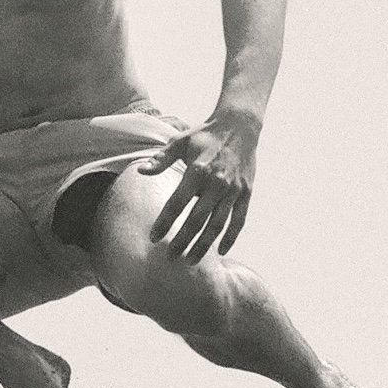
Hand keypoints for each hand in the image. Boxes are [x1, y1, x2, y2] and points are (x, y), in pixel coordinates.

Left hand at [138, 116, 257, 263]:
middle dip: (182, 241)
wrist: (240, 127)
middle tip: (170, 258)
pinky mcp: (246, 193)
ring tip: (191, 261)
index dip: (164, 222)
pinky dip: (231, 238)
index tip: (153, 238)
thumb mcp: (180, 142)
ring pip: (217, 225)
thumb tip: (141, 172)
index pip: (176, 204)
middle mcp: (216, 183)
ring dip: (204, 245)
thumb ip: (161, 159)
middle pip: (196, 220)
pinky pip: (238, 221)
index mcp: (197, 171)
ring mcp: (233, 190)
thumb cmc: (205, 135)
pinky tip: (221, 252)